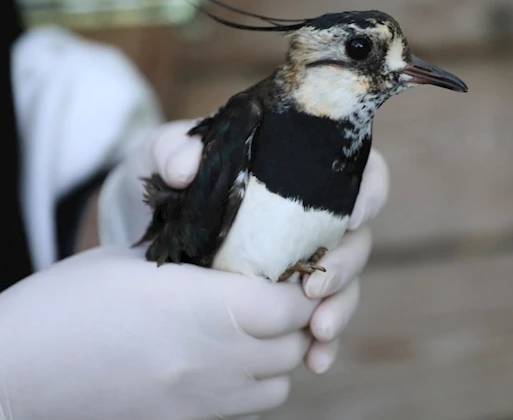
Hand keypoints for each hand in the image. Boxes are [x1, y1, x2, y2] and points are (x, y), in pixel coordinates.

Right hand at [0, 244, 325, 419]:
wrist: (8, 376)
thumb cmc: (61, 304)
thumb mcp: (130, 262)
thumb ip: (195, 260)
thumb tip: (237, 255)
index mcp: (195, 307)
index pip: (288, 305)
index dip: (299, 285)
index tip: (291, 269)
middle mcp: (207, 360)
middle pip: (291, 345)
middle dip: (295, 318)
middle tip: (277, 292)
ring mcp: (197, 400)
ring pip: (278, 383)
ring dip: (278, 354)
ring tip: (255, 328)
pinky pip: (245, 407)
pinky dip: (253, 384)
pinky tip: (227, 360)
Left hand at [97, 119, 389, 373]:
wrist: (143, 228)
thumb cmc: (165, 181)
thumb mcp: (160, 156)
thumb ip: (172, 151)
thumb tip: (185, 168)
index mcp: (298, 169)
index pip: (358, 172)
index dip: (369, 191)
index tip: (353, 216)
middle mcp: (312, 215)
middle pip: (356, 236)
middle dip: (346, 266)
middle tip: (315, 289)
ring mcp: (304, 260)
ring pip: (345, 283)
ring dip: (339, 309)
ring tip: (318, 332)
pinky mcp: (288, 300)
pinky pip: (319, 320)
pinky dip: (323, 343)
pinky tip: (315, 361)